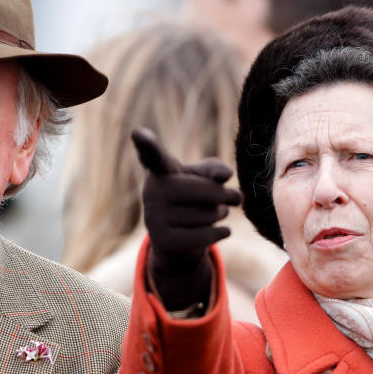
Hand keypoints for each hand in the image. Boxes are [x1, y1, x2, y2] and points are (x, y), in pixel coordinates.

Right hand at [131, 127, 241, 310]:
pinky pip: (202, 236)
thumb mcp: (204, 177)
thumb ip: (215, 169)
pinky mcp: (161, 240)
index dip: (146, 143)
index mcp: (160, 170)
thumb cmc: (193, 197)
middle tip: (234, 198)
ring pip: (205, 215)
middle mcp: (151, 191)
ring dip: (222, 214)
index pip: (153, 155)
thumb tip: (224, 175)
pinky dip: (220, 233)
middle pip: (201, 191)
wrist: (177, 237)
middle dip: (224, 195)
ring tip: (219, 213)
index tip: (138, 133)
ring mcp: (153, 217)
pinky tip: (225, 230)